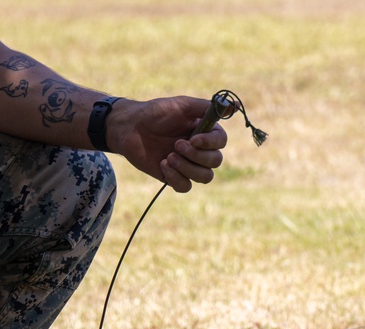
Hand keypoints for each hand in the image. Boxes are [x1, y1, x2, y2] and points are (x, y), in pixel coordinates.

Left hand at [107, 96, 227, 192]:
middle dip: (196, 156)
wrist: (130, 128)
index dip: (210, 143)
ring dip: (188, 168)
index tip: (193, 138)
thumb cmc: (155, 113)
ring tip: (169, 156)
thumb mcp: (182, 105)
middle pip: (216, 162)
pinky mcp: (174, 177)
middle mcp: (199, 150)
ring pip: (205, 177)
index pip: (221, 143)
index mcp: (204, 132)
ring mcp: (187, 165)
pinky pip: (186, 187)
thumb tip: (234, 106)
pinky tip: (163, 164)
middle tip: (176, 145)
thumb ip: (207, 107)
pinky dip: (176, 178)